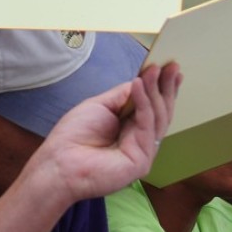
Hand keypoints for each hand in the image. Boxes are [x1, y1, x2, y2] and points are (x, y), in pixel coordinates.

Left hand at [23, 62, 180, 201]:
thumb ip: (123, 96)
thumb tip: (142, 81)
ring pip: (158, 117)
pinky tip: (139, 84)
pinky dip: (145, 103)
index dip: (162, 89)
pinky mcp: (143, 159)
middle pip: (161, 112)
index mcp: (132, 130)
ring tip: (155, 70)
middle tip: (172, 66)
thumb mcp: (100, 106)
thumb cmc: (73, 137)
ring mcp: (145, 151)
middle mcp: (142, 140)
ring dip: (156, 91)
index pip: (154, 107)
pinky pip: (147, 126)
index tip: (169, 68)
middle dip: (166, 88)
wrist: (59, 164)